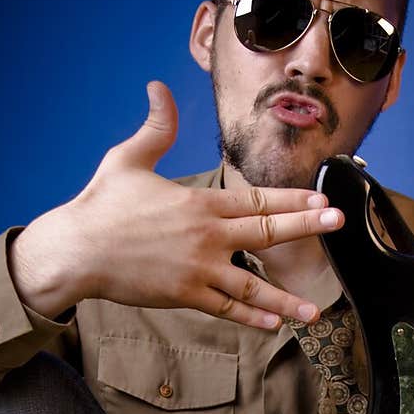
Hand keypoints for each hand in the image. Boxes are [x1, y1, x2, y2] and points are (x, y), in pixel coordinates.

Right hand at [9, 81, 342, 325]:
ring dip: (286, 298)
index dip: (293, 200)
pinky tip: (275, 324)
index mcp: (199, 202)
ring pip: (252, 284)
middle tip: (338, 224)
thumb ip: (155, 128)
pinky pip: (226, 308)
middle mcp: (206, 235)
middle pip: (267, 232)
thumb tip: (158, 89)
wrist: (76, 251)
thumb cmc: (100, 206)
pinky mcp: (184, 294)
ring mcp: (198, 269)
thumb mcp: (128, 159)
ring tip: (314, 310)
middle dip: (306, 228)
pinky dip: (252, 317)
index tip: (321, 199)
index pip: (257, 199)